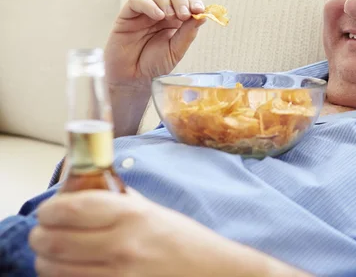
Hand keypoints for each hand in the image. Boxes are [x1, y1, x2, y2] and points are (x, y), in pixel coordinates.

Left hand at [29, 190, 305, 276]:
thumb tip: (84, 189)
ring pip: (55, 270)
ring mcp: (118, 276)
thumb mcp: (154, 212)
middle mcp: (122, 246)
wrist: (213, 273)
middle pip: (53, 242)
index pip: (70, 209)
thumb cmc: (185, 242)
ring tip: (53, 254)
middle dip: (41, 236)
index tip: (49, 211)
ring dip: (46, 260)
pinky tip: (72, 270)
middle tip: (44, 233)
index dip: (50, 209)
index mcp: (132, 216)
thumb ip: (119, 201)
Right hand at [105, 0, 205, 88]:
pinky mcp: (126, 16)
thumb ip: (188, 32)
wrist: (134, 80)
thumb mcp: (176, 50)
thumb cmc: (154, 66)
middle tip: (183, 15)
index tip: (199, 9)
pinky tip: (157, 16)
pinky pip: (135, 0)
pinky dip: (148, 4)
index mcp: (174, 19)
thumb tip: (202, 15)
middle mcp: (158, 12)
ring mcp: (141, 12)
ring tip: (168, 16)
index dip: (192, 0)